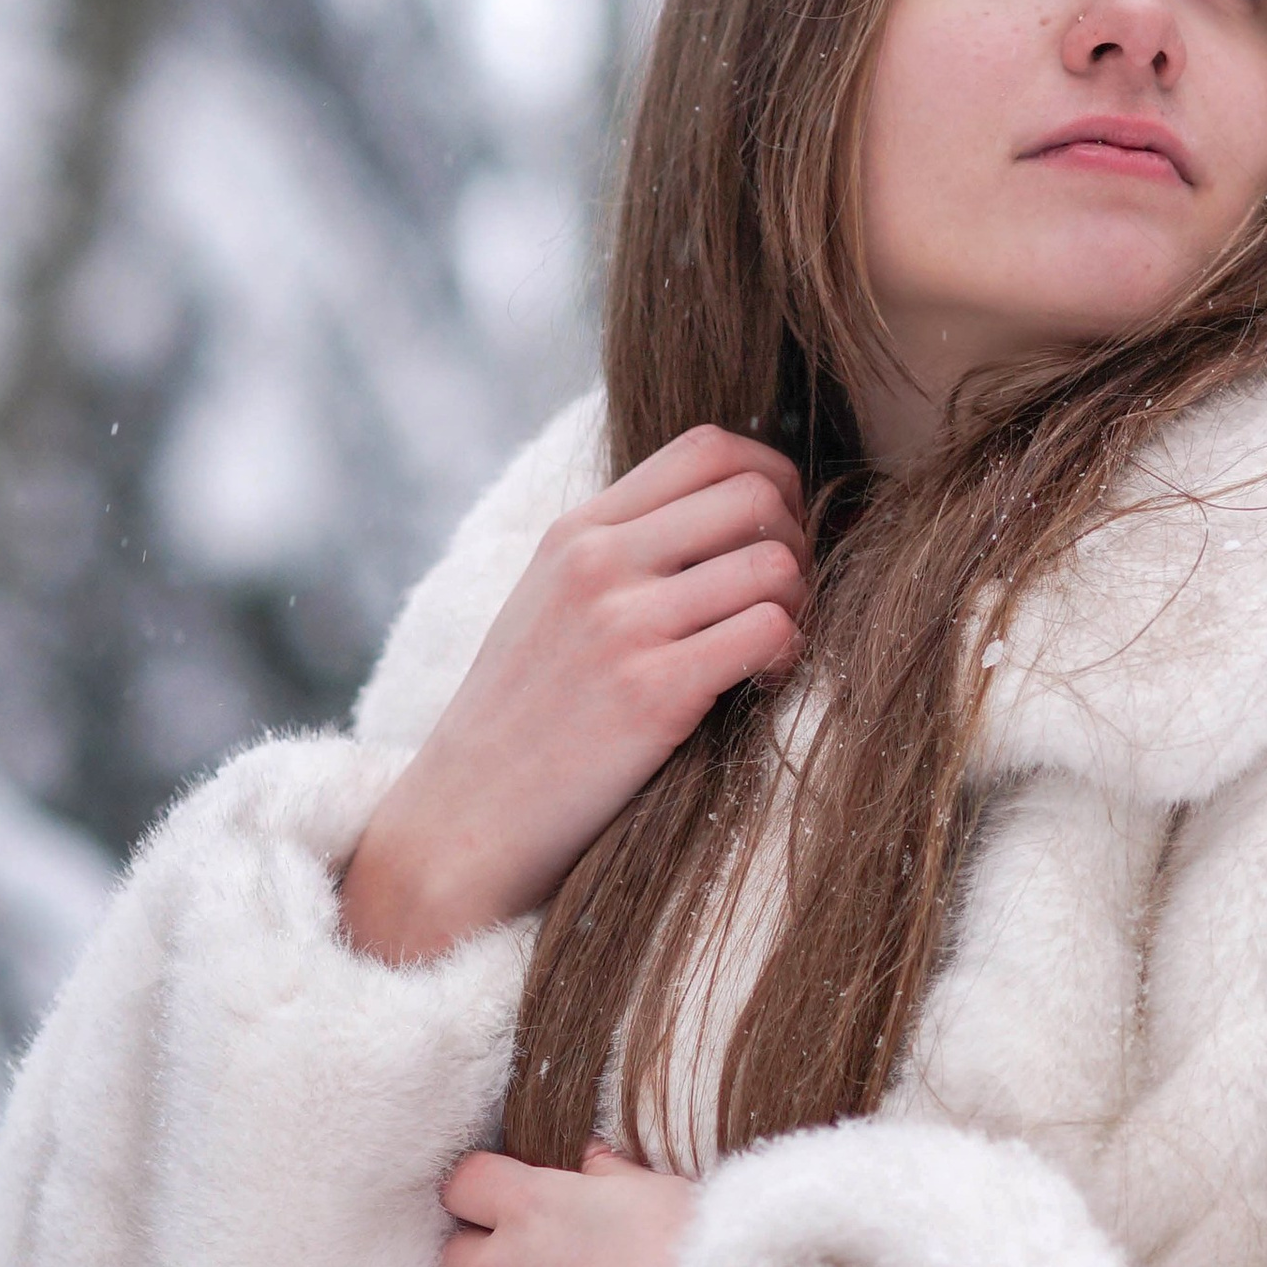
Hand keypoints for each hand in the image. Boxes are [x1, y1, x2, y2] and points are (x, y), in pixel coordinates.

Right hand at [339, 426, 806, 964]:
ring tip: (773, 645)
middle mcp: (598, 563)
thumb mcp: (550, 601)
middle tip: (787, 597)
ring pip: (776, 562)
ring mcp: (623, 624)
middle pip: (757, 494)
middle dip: (799, 540)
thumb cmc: (524, 716)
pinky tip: (761, 683)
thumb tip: (737, 510)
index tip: (779, 530)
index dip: (772, 477)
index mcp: (576, 531)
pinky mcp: (652, 692)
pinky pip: (770, 632)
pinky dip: (789, 655)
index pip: (708, 447)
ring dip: (800, 604)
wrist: (466, 819)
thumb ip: (624, 550)